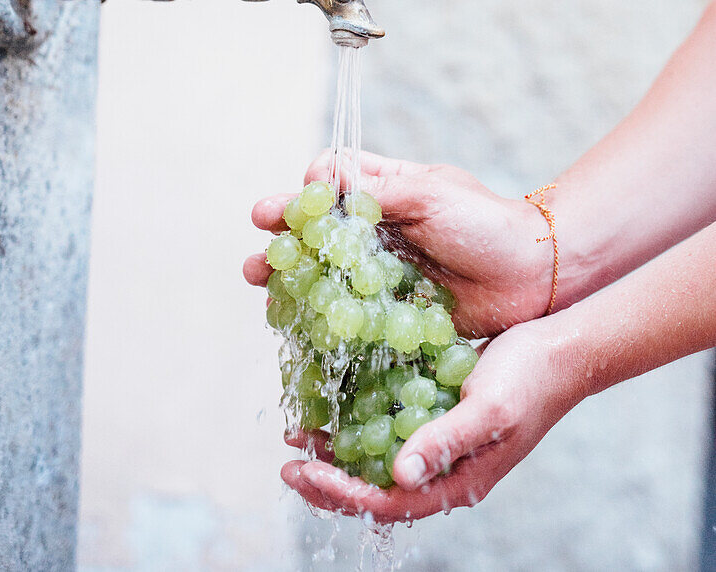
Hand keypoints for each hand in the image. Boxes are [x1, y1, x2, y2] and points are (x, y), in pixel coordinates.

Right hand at [243, 150, 553, 336]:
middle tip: (258, 248)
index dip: (306, 191)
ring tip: (262, 282)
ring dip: (291, 275)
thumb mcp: (430, 194)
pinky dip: (320, 316)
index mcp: (387, 191)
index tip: (294, 204)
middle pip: (317, 229)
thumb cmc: (486, 224)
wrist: (534, 276)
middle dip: (282, 237)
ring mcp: (383, 271)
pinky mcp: (393, 311)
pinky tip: (296, 323)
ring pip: (325, 271)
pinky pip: (349, 313)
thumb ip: (376, 189)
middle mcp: (379, 230)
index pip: (332, 180)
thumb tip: (319, 178)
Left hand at [280, 318, 579, 521]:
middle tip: (289, 458)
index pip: (388, 501)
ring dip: (340, 448)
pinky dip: (362, 416)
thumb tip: (398, 473)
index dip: (342, 491)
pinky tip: (339, 398)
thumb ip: (444, 442)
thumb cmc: (531, 380)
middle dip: (331, 477)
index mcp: (459, 482)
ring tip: (300, 432)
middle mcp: (446, 469)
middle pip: (377, 487)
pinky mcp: (440, 411)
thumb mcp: (488, 411)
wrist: (562, 349)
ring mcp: (443, 441)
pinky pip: (392, 424)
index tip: (302, 470)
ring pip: (380, 456)